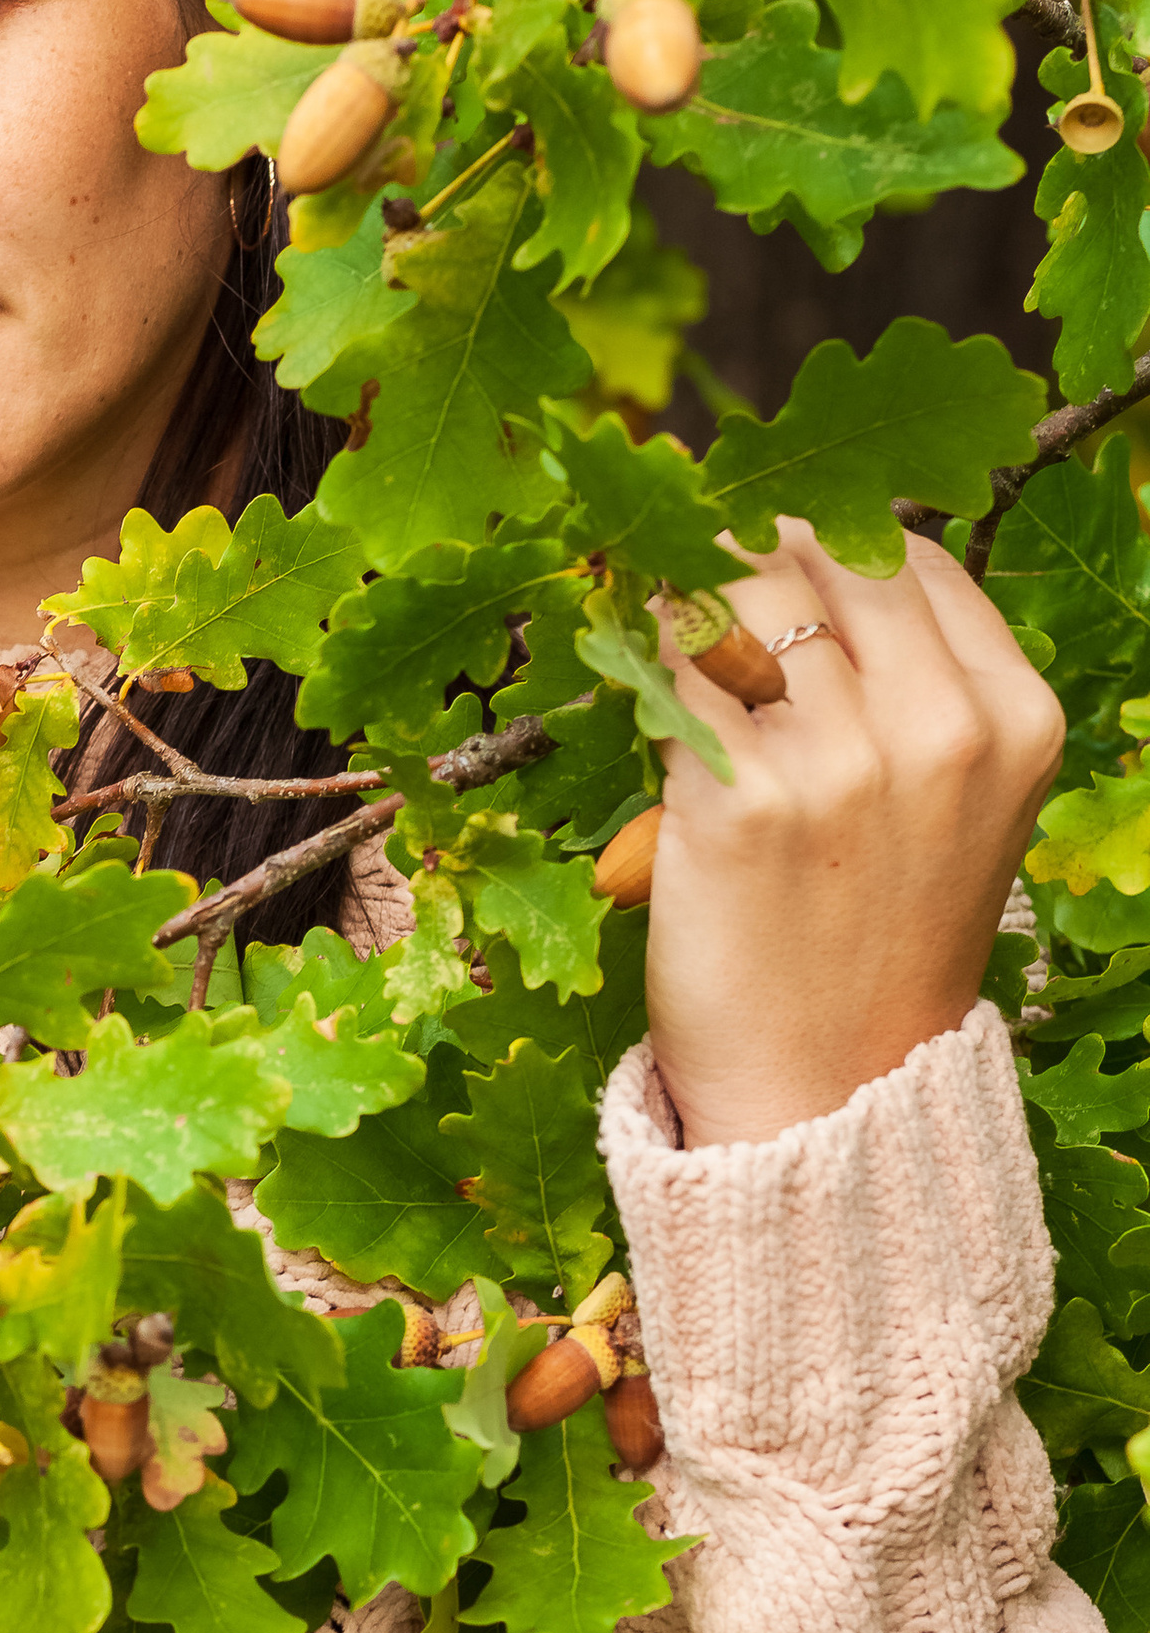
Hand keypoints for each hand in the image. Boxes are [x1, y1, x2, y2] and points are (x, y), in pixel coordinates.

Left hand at [645, 519, 1063, 1148]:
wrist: (832, 1088)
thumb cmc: (875, 941)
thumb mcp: (953, 805)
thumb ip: (915, 689)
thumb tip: (801, 563)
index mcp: (1012, 717)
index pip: (908, 557)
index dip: (824, 544)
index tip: (767, 555)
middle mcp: (941, 727)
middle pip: (822, 557)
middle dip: (745, 554)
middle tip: (690, 566)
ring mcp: (843, 763)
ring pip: (735, 596)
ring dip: (681, 596)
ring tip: (651, 615)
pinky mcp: (741, 802)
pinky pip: (667, 674)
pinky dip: (634, 656)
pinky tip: (620, 664)